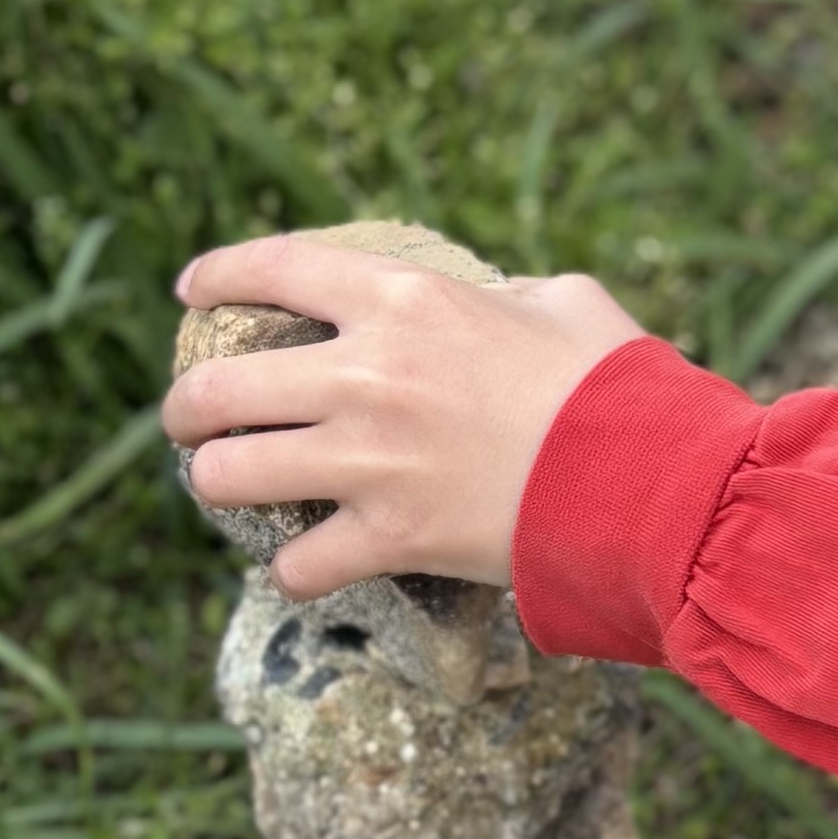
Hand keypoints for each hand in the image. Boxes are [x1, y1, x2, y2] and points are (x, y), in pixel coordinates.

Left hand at [165, 233, 651, 595]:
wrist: (650, 481)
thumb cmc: (618, 386)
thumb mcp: (564, 301)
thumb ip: (505, 295)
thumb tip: (492, 305)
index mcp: (406, 299)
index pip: (274, 268)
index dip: (217, 275)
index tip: (191, 290)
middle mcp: (368, 375)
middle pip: (217, 389)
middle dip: (186, 409)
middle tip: (191, 421)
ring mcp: (370, 461)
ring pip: (228, 477)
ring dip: (218, 484)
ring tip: (230, 488)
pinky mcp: (391, 538)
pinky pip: (297, 564)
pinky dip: (295, 570)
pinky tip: (306, 565)